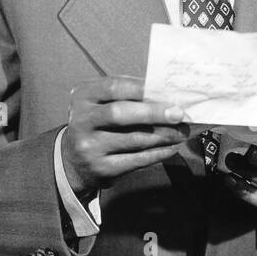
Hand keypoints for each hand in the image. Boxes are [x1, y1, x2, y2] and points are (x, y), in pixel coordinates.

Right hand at [62, 77, 189, 198]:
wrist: (75, 160)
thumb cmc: (99, 123)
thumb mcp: (103, 103)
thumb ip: (128, 95)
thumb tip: (167, 96)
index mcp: (83, 97)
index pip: (112, 87)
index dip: (141, 88)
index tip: (166, 91)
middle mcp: (82, 121)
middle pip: (119, 113)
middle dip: (153, 113)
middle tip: (178, 114)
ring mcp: (89, 147)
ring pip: (133, 139)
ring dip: (163, 135)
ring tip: (182, 132)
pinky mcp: (101, 168)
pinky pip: (137, 160)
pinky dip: (159, 153)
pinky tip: (172, 147)